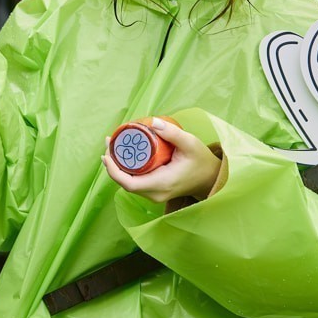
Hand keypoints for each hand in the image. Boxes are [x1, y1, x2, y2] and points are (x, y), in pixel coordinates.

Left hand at [102, 117, 221, 203]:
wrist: (211, 179)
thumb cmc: (201, 160)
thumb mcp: (190, 143)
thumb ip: (173, 133)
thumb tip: (153, 122)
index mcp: (162, 183)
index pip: (129, 183)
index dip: (113, 170)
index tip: (107, 153)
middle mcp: (155, 193)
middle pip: (125, 183)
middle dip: (112, 164)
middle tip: (110, 141)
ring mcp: (154, 195)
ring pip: (129, 184)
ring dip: (118, 167)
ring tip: (114, 145)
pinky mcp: (155, 192)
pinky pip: (135, 182)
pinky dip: (126, 170)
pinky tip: (123, 156)